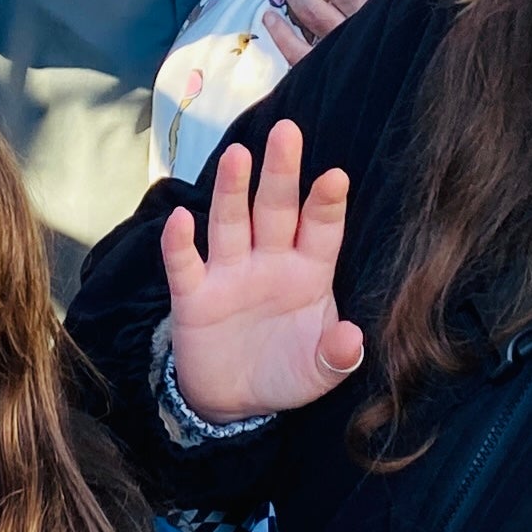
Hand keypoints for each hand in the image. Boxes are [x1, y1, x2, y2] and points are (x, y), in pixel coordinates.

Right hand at [161, 121, 361, 420]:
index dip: (326, 204)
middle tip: (287, 131)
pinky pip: (185, 264)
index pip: (321, 230)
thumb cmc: (284, 373)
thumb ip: (336, 357)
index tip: (335, 177)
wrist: (231, 400)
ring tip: (237, 155)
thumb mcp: (317, 374)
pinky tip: (180, 219)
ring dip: (233, 190)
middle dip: (280, 172)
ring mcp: (229, 274)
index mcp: (307, 272)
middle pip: (275, 209)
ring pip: (231, 223)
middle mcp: (268, 262)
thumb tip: (352, 338)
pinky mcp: (193, 295)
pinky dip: (180, 243)